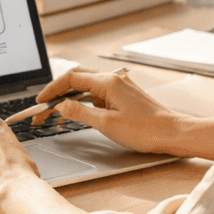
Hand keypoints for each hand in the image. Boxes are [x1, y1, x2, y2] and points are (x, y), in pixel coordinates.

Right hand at [32, 68, 186, 153]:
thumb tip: (61, 106)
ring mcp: (119, 87)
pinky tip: (77, 113)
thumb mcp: (107, 124)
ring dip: (69, 98)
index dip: (52, 91)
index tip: (40, 103)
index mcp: (108, 83)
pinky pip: (97, 94)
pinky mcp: (123, 95)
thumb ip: (81, 113)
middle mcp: (113, 80)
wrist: (173, 133)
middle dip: (57, 93)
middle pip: (77, 80)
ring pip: (87, 87)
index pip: (71, 80)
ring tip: (55, 114)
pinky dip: (83, 102)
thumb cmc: (145, 130)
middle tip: (43, 109)